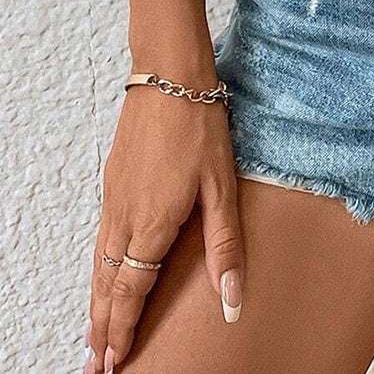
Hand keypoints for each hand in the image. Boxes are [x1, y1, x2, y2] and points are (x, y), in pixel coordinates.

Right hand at [85, 85, 242, 372]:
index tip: (116, 362)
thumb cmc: (201, 127)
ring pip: (98, 263)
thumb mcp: (221, 187)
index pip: (131, 291)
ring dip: (97, 301)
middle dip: (102, 327)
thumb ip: (224, 247)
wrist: (168, 76)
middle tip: (97, 364)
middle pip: (107, 285)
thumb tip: (232, 301)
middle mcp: (124, 217)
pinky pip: (99, 239)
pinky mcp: (113, 181)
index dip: (123, 329)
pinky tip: (103, 273)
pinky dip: (97, 269)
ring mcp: (114, 198)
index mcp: (151, 225)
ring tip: (96, 332)